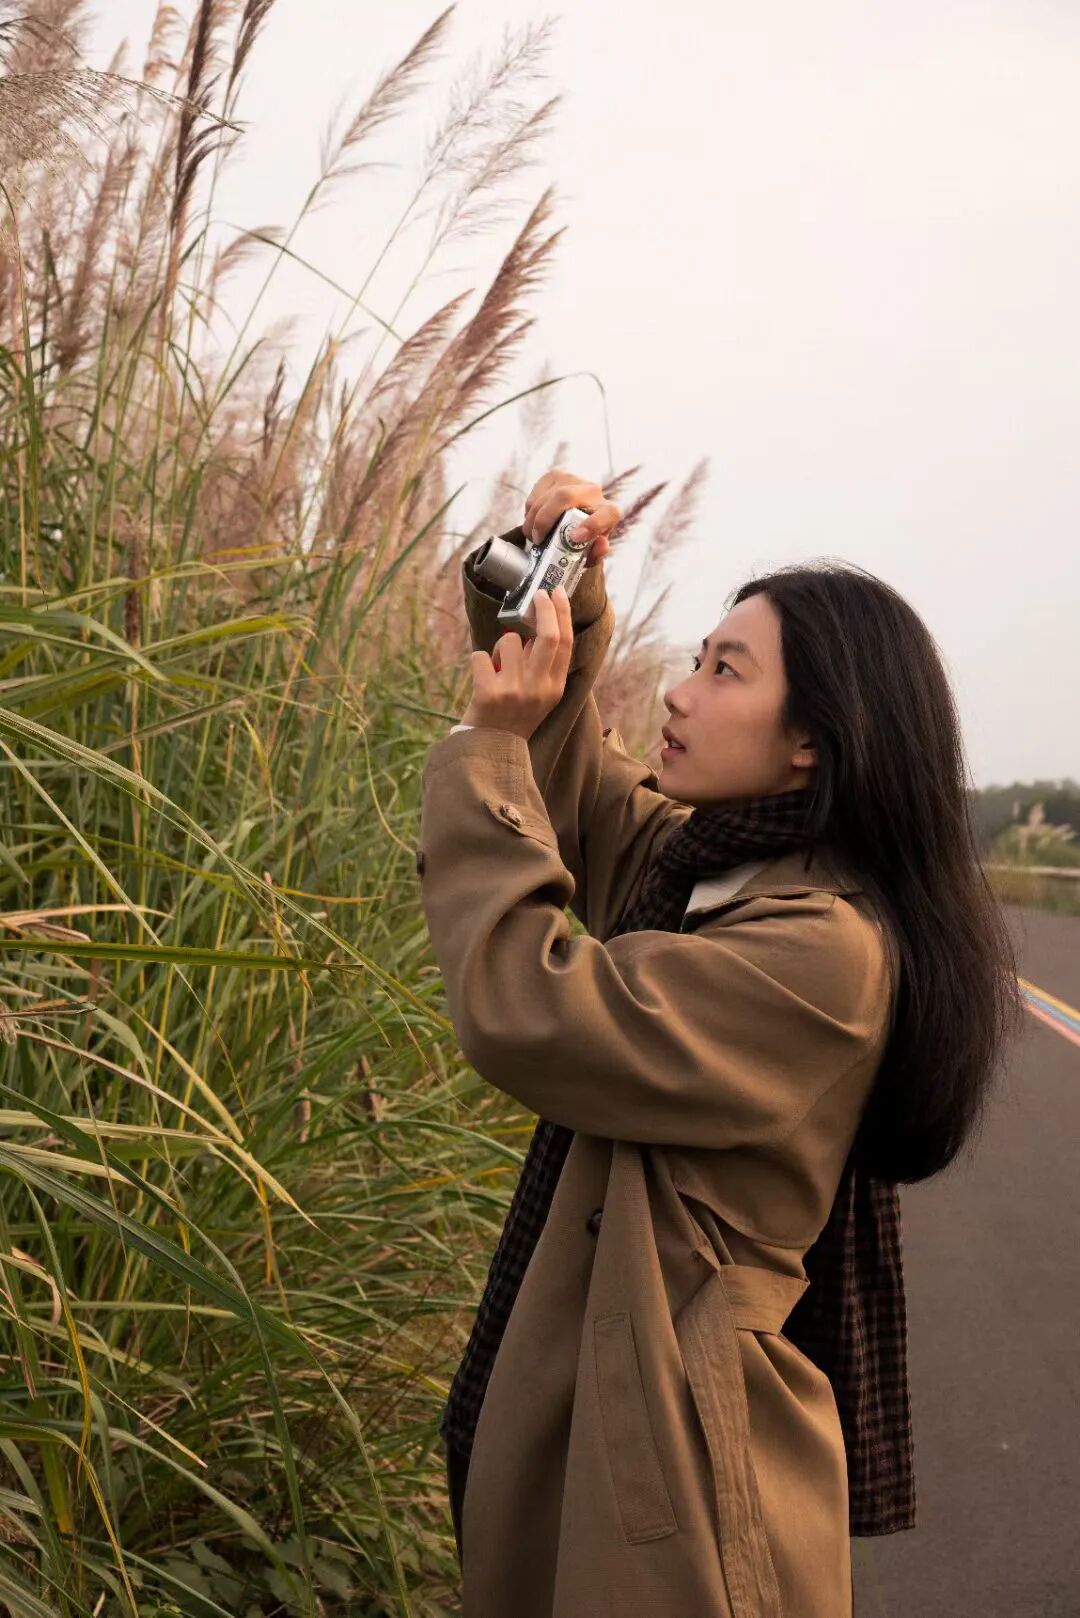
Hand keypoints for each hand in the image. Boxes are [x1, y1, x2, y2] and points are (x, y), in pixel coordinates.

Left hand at [461, 583, 572, 739]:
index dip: (562, 613)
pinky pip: (480, 655)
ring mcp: (513, 691)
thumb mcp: (541, 695)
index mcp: (554, 688)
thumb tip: (541, 623)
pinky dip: (479, 661)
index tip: (556, 593)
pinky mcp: (488, 693)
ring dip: (500, 647)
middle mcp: (538, 689)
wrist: (492, 748)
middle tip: (537, 595)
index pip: (565, 643)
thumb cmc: (515, 715)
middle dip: (543, 608)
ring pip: (509, 641)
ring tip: (498, 667)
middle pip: (547, 636)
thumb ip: (544, 665)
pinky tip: (483, 678)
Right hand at [522, 469, 621, 567]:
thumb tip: (602, 545)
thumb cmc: (582, 539)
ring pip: (545, 497)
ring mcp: (573, 480)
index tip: (574, 537)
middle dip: (545, 520)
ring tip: (533, 535)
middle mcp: (593, 491)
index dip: (592, 525)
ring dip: (532, 520)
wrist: (572, 519)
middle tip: (537, 539)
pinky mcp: (554, 476)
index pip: (606, 513)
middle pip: (565, 496)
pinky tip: (534, 521)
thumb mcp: (588, 551)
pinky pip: (536, 494)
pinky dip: (529, 512)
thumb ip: (596, 553)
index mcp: (608, 512)